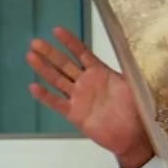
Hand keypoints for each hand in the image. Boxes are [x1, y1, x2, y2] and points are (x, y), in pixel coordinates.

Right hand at [27, 27, 152, 167]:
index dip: (70, 42)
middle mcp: (87, 83)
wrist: (134, 136)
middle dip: (50, 53)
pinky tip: (33, 87)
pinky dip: (45, 96)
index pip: (82, 54)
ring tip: (30, 56)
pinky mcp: (75, 114)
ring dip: (43, 69)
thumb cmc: (136, 111)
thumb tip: (128, 51)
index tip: (57, 30)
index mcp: (101, 73)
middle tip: (35, 42)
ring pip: (57, 80)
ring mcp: (79, 98)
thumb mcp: (134, 86)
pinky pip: (57, 103)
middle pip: (65, 64)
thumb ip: (128, 69)